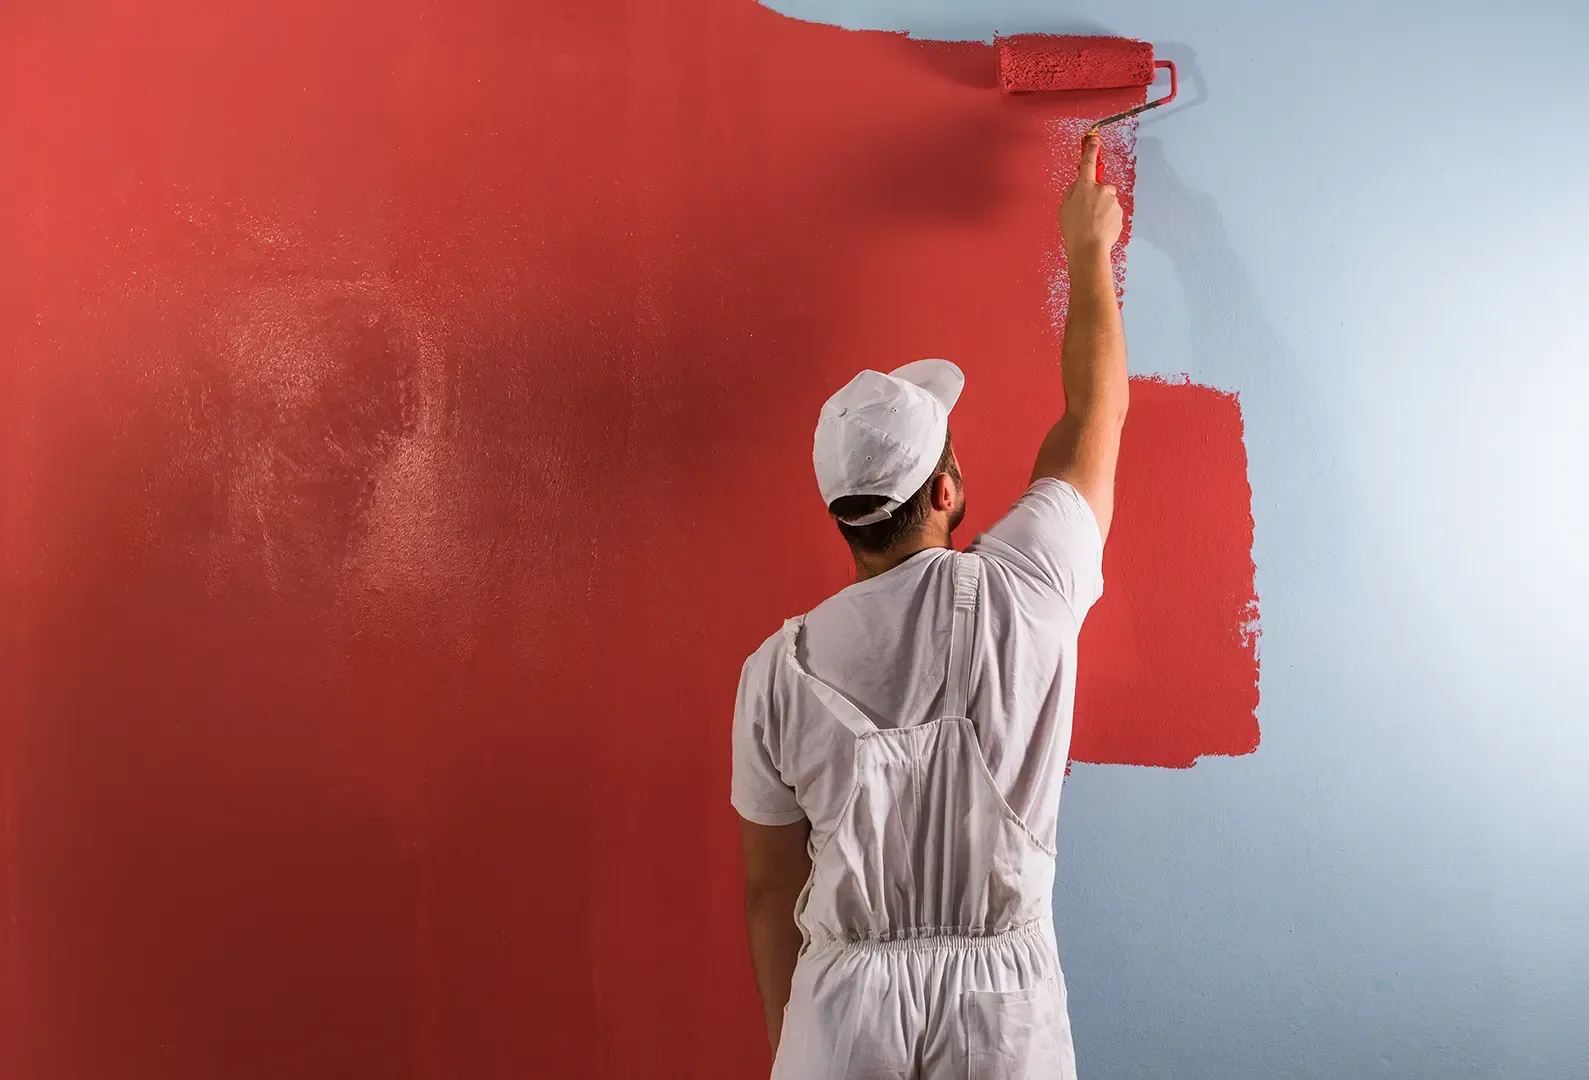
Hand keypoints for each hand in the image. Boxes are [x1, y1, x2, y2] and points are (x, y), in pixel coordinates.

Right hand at [1059, 135, 1122, 260]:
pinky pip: (1112, 214)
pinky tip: (1098, 230)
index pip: (1088, 163)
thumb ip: (1072, 193)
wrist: (1089, 248)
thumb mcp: (1064, 208)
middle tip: (1086, 212)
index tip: (1094, 140)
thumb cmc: (1073, 229)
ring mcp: (1113, 202)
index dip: (1091, 150)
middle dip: (1096, 196)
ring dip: (1101, 210)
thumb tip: (1078, 186)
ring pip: (1107, 202)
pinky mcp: (1120, 214)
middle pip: (1101, 188)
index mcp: (1085, 186)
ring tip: (1091, 225)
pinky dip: (1106, 220)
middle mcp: (1102, 190)